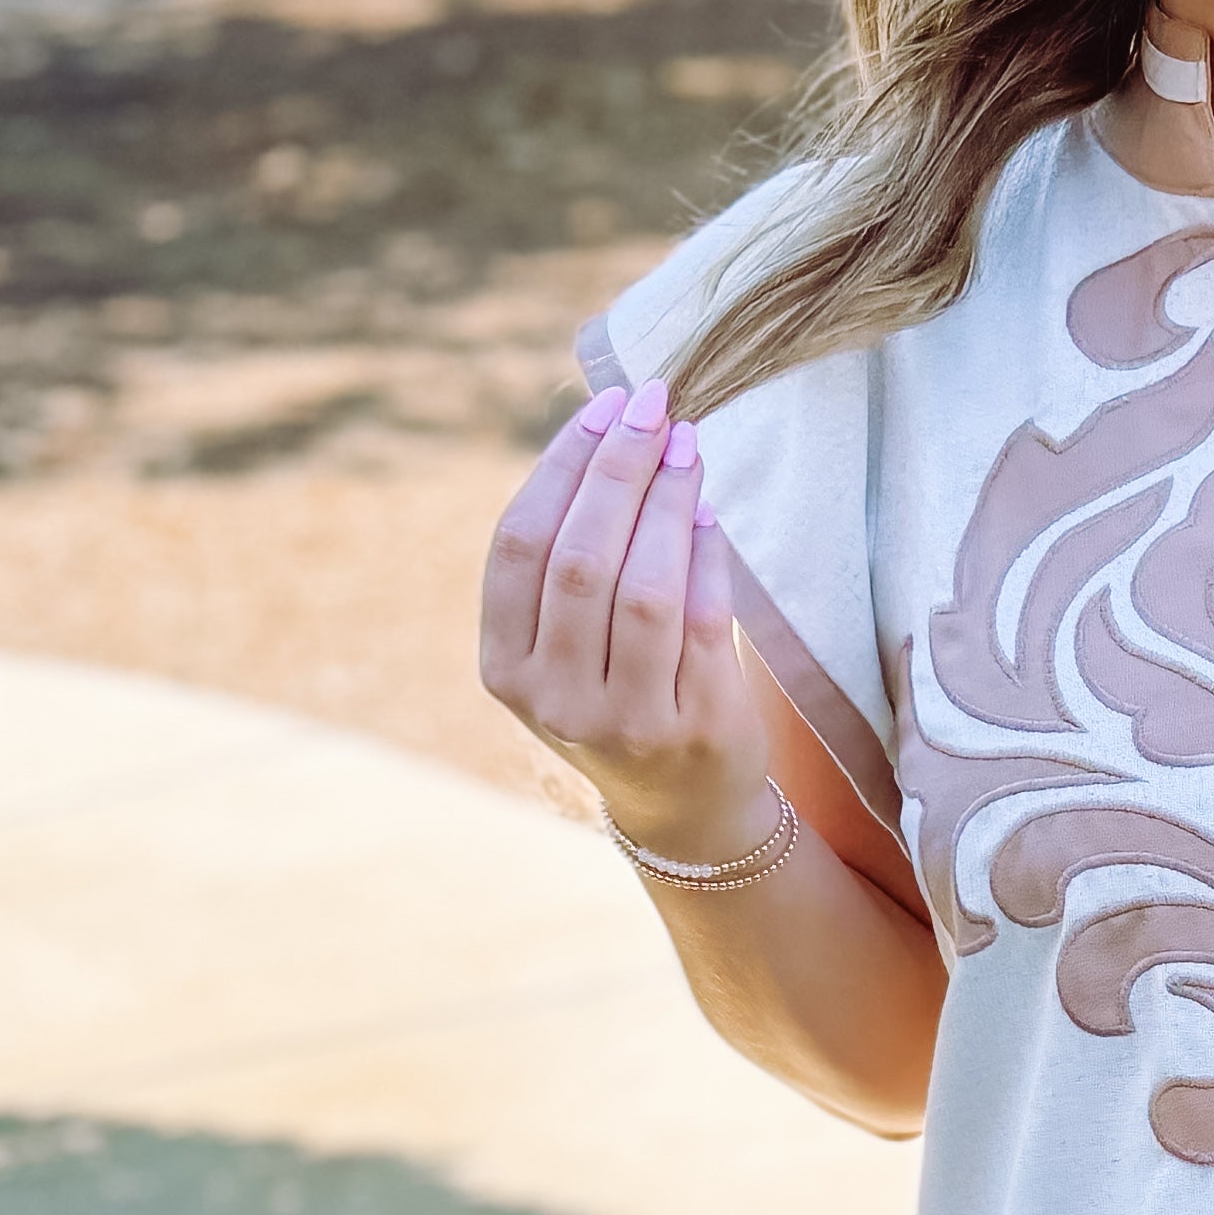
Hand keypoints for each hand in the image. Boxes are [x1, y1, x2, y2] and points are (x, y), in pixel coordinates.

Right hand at [479, 378, 765, 861]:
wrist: (683, 807)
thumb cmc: (622, 694)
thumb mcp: (566, 643)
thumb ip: (570, 558)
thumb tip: (616, 430)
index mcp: (504, 666)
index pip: (519, 545)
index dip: (561, 466)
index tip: (604, 408)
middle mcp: (553, 698)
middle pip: (580, 559)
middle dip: (619, 469)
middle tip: (654, 407)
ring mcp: (622, 722)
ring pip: (643, 589)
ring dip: (668, 502)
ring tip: (689, 447)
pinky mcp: (692, 730)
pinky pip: (701, 622)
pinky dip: (706, 555)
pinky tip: (709, 511)